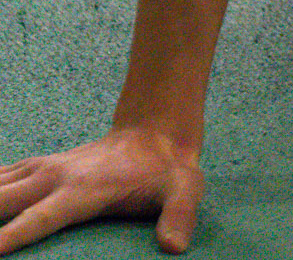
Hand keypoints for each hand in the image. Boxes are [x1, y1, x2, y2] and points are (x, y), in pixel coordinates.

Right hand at [0, 129, 201, 253]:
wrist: (154, 132)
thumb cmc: (167, 170)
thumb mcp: (185, 188)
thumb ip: (179, 214)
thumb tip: (174, 247)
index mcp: (82, 189)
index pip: (40, 218)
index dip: (13, 236)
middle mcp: (54, 176)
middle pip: (3, 200)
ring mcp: (43, 169)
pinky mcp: (38, 168)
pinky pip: (0, 178)